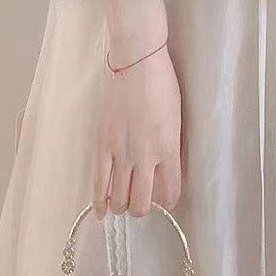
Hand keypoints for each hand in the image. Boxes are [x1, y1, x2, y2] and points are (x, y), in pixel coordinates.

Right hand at [94, 0, 181, 218]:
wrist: (137, 63)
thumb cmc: (162, 84)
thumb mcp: (176, 118)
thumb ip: (171, 145)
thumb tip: (165, 165)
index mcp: (169, 149)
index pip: (171, 191)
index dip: (169, 201)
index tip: (166, 200)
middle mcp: (146, 157)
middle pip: (143, 201)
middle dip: (143, 208)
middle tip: (141, 203)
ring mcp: (122, 152)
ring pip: (120, 197)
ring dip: (122, 206)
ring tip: (123, 205)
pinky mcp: (103, 145)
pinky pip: (99, 182)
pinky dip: (100, 201)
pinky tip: (102, 212)